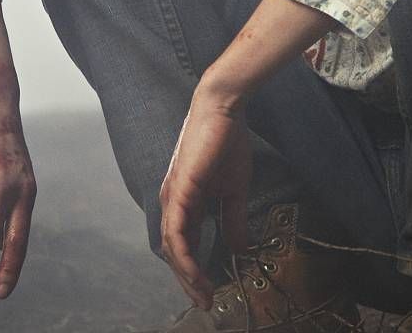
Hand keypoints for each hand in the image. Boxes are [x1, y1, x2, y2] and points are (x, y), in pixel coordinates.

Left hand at [159, 86, 253, 309]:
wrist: (224, 111)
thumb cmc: (227, 143)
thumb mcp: (234, 189)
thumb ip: (233, 219)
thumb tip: (238, 247)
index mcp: (185, 202)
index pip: (186, 245)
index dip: (196, 270)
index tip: (212, 290)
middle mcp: (173, 203)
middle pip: (175, 253)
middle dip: (190, 280)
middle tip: (206, 301)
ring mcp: (172, 199)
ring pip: (172, 249)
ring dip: (187, 275)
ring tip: (203, 293)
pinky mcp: (178, 193)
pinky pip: (176, 235)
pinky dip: (185, 257)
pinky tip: (196, 272)